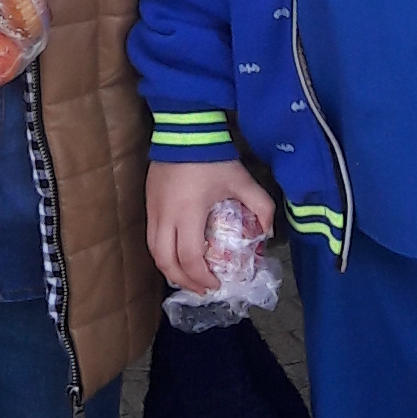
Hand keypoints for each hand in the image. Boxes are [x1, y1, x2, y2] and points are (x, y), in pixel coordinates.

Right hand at [148, 158, 271, 292]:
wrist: (185, 128)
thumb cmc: (213, 157)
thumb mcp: (243, 181)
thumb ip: (261, 207)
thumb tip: (268, 232)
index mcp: (188, 213)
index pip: (189, 258)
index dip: (201, 277)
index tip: (215, 284)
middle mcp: (165, 216)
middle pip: (165, 261)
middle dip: (183, 281)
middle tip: (201, 289)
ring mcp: (153, 209)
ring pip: (153, 251)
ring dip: (170, 269)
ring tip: (188, 277)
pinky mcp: (148, 202)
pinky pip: (151, 237)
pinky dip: (163, 253)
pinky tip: (177, 254)